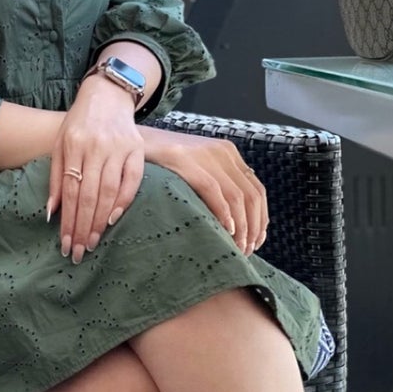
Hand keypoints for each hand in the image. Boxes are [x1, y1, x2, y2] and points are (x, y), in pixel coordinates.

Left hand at [49, 77, 144, 262]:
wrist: (108, 95)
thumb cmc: (80, 123)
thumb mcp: (60, 144)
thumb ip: (56, 177)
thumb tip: (51, 212)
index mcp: (74, 144)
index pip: (70, 190)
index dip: (68, 220)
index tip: (65, 244)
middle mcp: (97, 147)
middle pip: (89, 195)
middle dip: (83, 227)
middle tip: (79, 252)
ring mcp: (119, 148)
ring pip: (109, 191)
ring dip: (101, 220)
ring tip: (93, 242)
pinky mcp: (137, 149)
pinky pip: (132, 181)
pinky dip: (123, 201)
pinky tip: (114, 220)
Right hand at [143, 129, 268, 254]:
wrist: (131, 140)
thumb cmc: (162, 164)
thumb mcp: (196, 168)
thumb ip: (217, 183)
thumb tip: (238, 219)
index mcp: (228, 153)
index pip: (256, 190)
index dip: (261, 220)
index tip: (255, 243)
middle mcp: (222, 151)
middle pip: (251, 195)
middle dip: (253, 228)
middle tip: (245, 251)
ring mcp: (203, 154)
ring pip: (237, 196)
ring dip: (241, 226)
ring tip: (235, 247)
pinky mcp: (183, 159)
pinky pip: (212, 190)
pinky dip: (223, 213)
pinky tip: (224, 229)